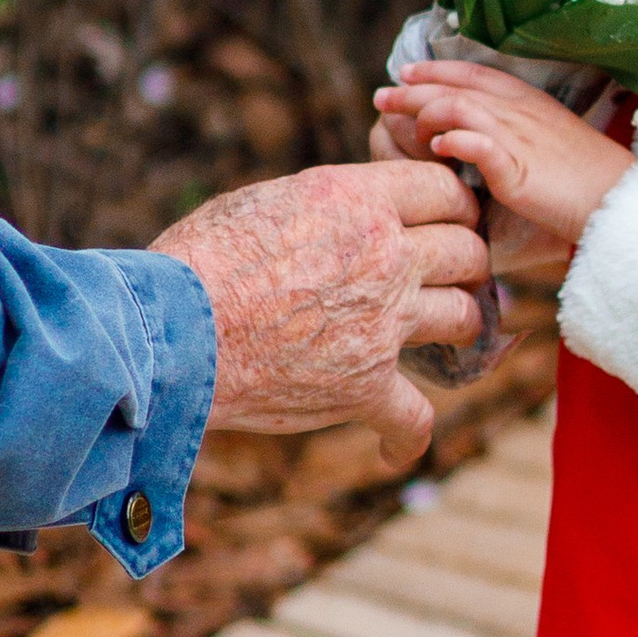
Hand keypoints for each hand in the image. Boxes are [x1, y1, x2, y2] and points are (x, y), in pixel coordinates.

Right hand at [153, 160, 488, 468]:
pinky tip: (394, 447)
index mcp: (358, 198)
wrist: (169, 330)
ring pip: (465, 316)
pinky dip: (406, 437)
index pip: (445, 189)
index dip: (454, 205)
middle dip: (465, 260)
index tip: (446, 220)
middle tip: (452, 274)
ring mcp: (384, 322)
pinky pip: (416, 416)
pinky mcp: (366, 385)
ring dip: (458, 325)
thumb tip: (341, 209)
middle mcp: (385, 254)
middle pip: (469, 249)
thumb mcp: (267, 200)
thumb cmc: (197, 259)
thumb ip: (324, 204)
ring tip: (441, 336)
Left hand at [375, 60, 632, 245]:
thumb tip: (480, 138)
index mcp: (529, 101)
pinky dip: (455, 141)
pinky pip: (479, 145)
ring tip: (404, 124)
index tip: (406, 73)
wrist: (621, 202)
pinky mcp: (519, 170)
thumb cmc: (587, 180)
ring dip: (426, 113)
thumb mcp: (549, 143)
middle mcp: (521, 111)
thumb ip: (515, 134)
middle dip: (414, 90)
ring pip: (460, 108)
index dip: (436, 70)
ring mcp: (520, 138)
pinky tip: (438, 147)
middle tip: (382, 96)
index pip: (473, 74)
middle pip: (457, 88)